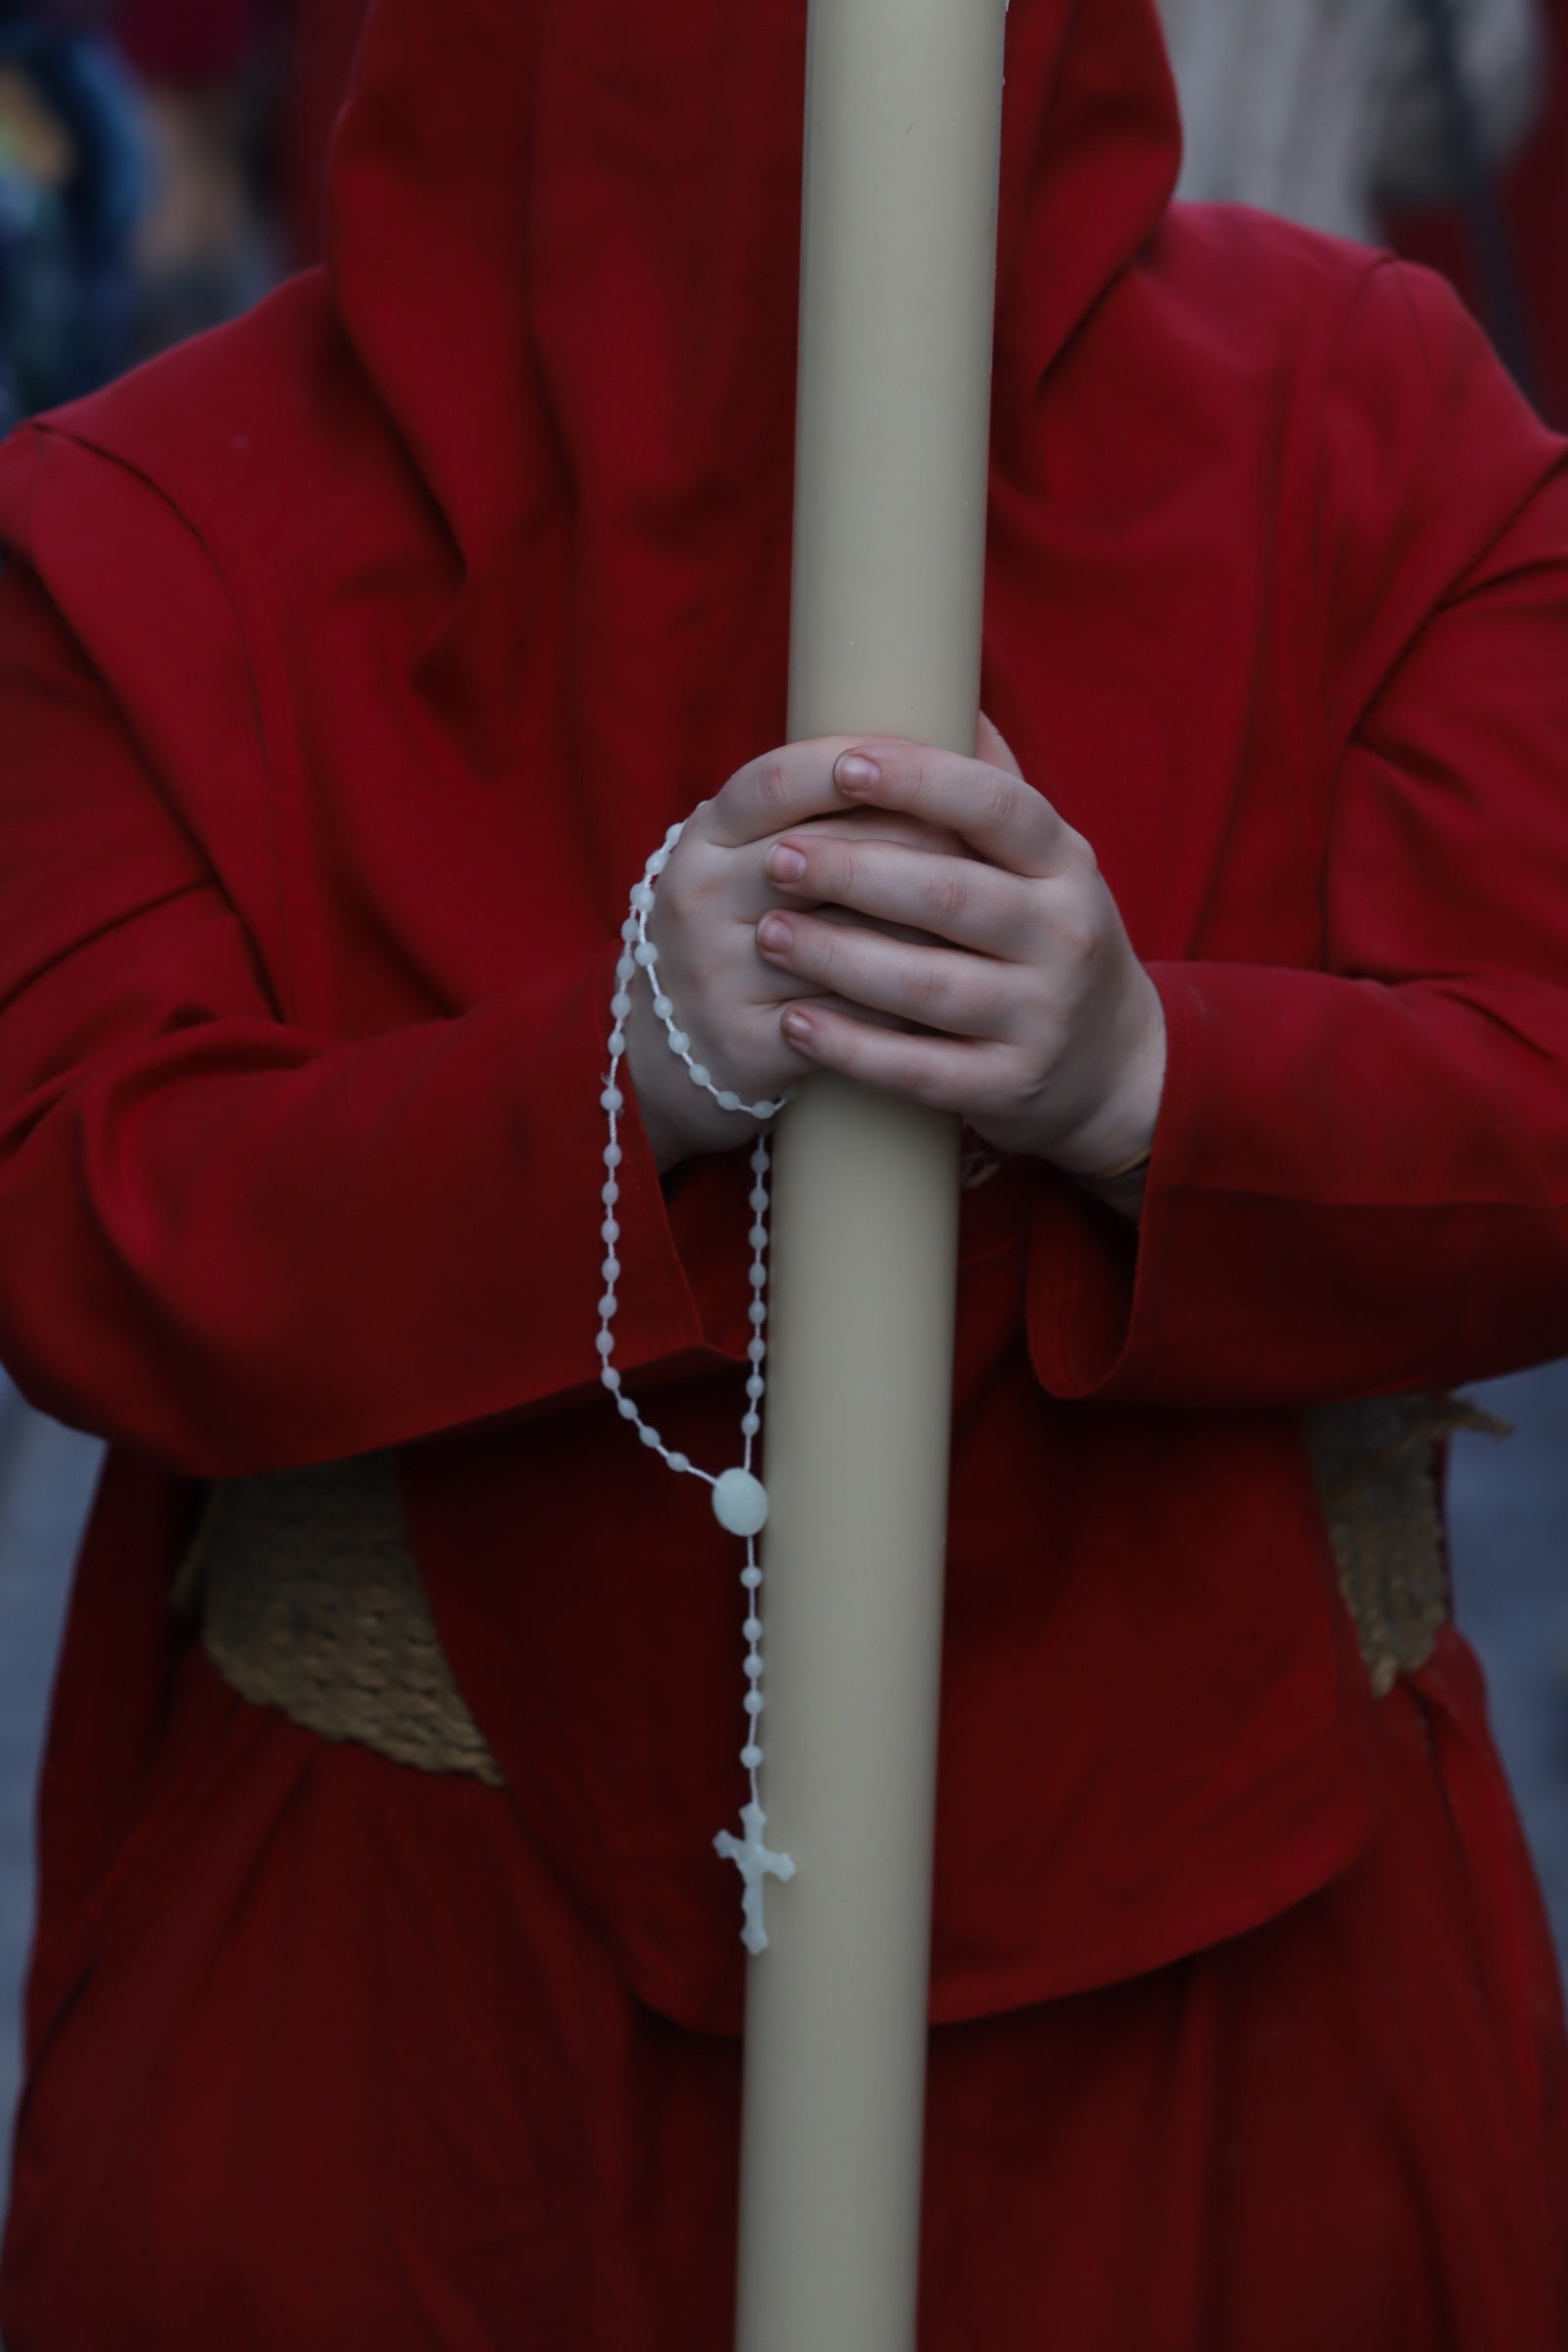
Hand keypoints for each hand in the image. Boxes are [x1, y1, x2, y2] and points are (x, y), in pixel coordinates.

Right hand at [622, 745, 967, 1170]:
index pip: (778, 781)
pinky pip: (844, 1020)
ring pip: (842, 941)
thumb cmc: (749, 920)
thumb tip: (965, 718)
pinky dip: (900, 1008)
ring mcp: (715, 973)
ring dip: (919, 931)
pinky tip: (948, 995)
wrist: (678, 1043)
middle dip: (913, 846)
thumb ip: (831, 796)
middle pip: (822, 856)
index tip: (917, 760)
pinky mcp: (742, 1041)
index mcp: (706, 838)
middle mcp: (698, 898)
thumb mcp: (757, 848)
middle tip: (987, 849)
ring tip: (982, 921)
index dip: (849, 764)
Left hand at [753, 730, 1165, 1178]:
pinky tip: (795, 1023)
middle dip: (852, 873)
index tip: (842, 765)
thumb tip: (943, 683)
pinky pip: (919, 1070)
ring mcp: (1039, 1016)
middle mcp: (1063, 934)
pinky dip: (852, 1048)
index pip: (996, 806)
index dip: (919, 781)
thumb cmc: (1047, 936)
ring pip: (926, 985)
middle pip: (948, 895)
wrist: (1110, 1064)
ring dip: (836, 958)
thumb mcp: (1046, 860)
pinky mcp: (1008, 1085)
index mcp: (1065, 862)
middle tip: (775, 859)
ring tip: (766, 933)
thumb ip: (992, 786)